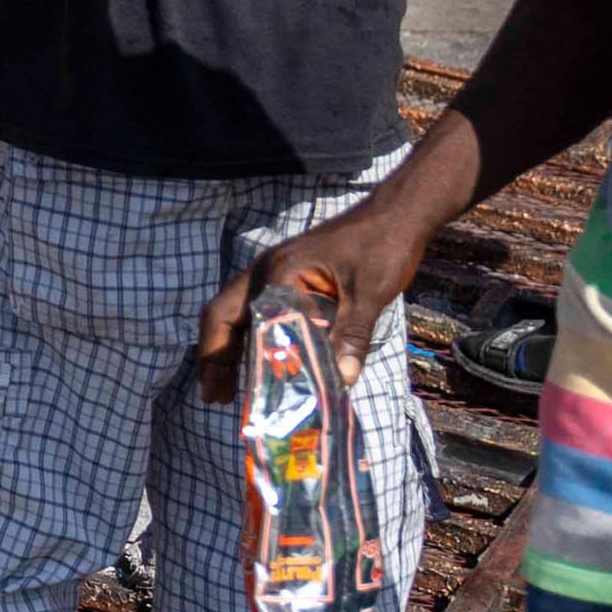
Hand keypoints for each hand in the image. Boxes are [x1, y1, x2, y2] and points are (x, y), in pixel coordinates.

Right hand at [196, 190, 436, 403]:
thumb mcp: (369, 293)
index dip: (235, 357)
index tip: (237, 395)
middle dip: (214, 356)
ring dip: (228, 348)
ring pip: (236, 313)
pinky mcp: (289, 279)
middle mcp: (267, 271)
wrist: (397, 215)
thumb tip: (343, 380)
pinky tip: (260, 362)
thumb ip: (352, 335)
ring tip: (226, 389)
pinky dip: (251, 338)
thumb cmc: (381, 246)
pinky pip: (257, 311)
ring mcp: (274, 273)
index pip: (247, 321)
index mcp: (280, 272)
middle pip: (223, 315)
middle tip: (214, 397)